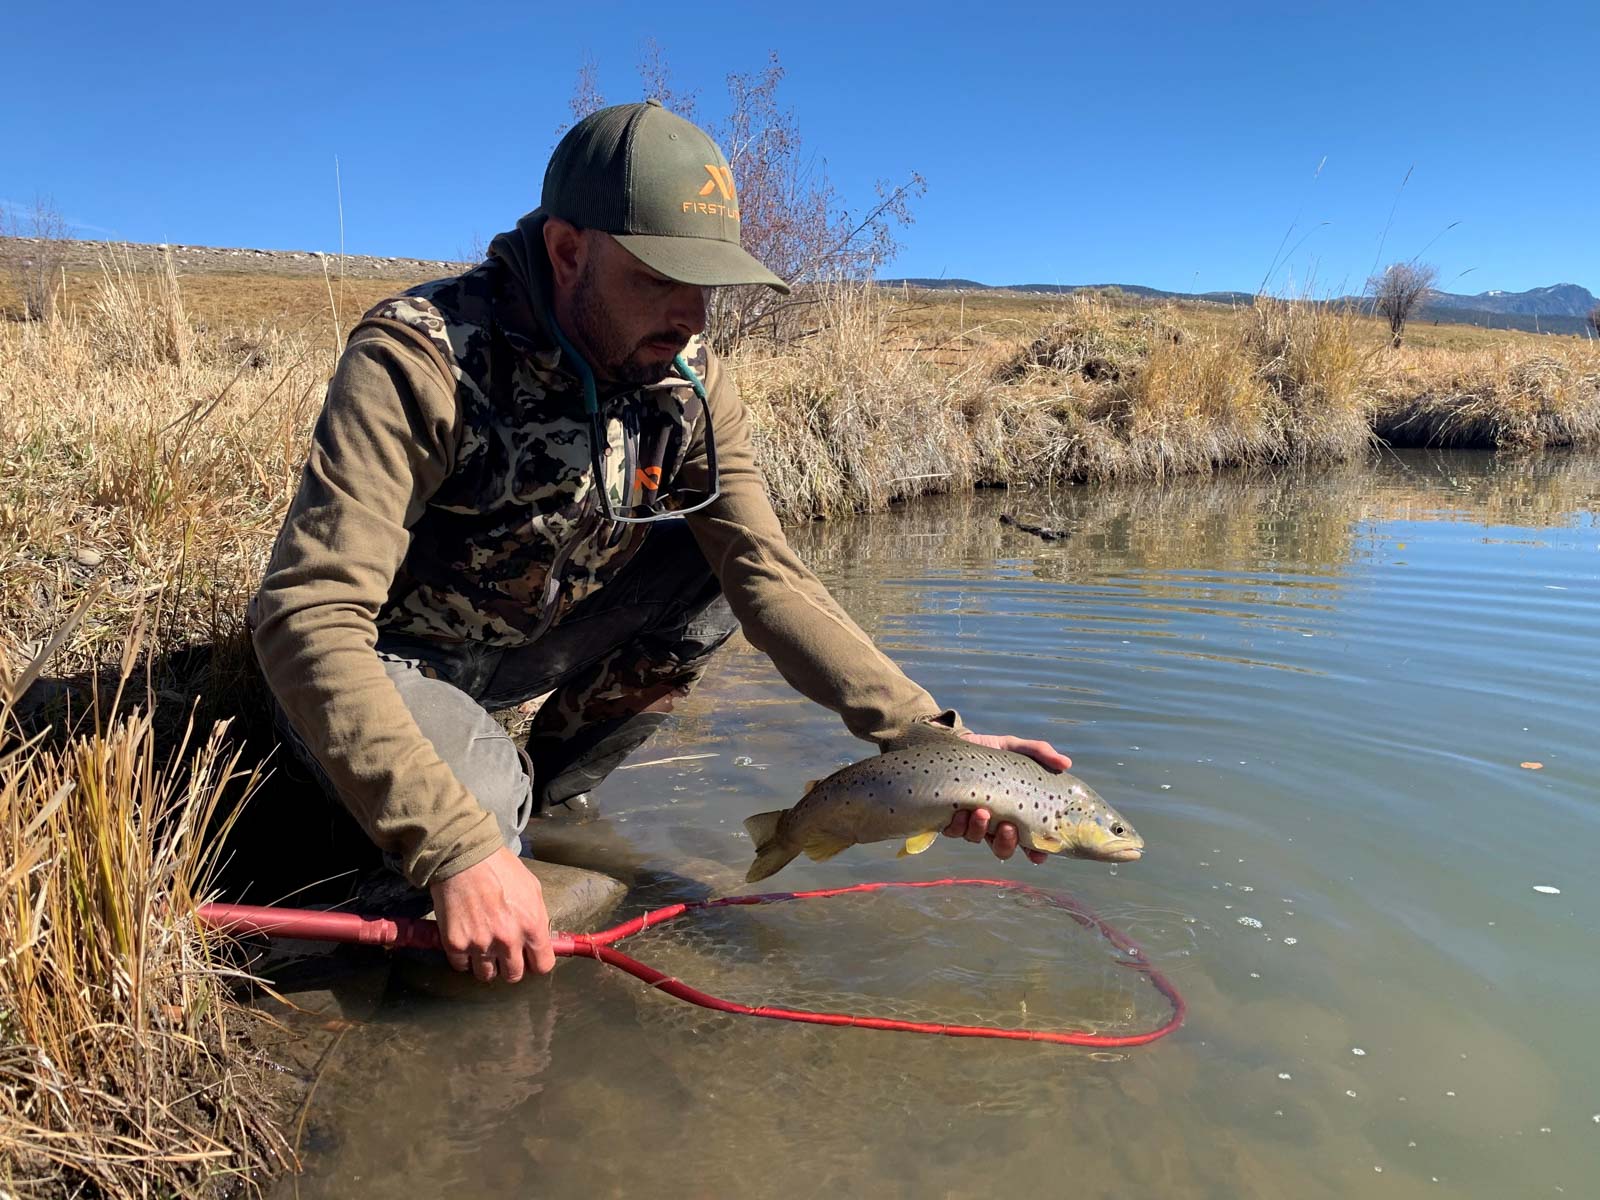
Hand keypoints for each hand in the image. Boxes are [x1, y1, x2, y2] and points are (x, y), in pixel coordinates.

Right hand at [429, 847, 555, 982]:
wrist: (463, 858)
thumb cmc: (499, 867)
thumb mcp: (532, 888)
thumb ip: (537, 917)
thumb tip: (538, 938)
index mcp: (532, 926)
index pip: (542, 966)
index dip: (535, 963)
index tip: (528, 958)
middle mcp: (508, 940)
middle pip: (513, 975)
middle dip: (509, 966)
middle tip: (503, 953)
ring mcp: (481, 944)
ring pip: (486, 975)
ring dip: (486, 964)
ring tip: (483, 946)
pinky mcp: (456, 944)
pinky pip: (461, 965)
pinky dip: (463, 957)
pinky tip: (465, 941)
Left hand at [942, 731, 1072, 865]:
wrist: (957, 742)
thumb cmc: (990, 752)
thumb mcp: (1016, 749)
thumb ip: (1040, 753)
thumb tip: (1066, 763)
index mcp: (1014, 812)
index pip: (1029, 841)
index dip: (1035, 852)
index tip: (1039, 853)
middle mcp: (993, 822)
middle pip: (1003, 847)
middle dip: (1006, 842)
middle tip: (1007, 826)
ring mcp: (971, 821)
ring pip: (976, 839)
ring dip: (980, 830)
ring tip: (981, 812)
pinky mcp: (949, 816)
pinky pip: (953, 830)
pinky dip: (958, 825)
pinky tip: (961, 811)